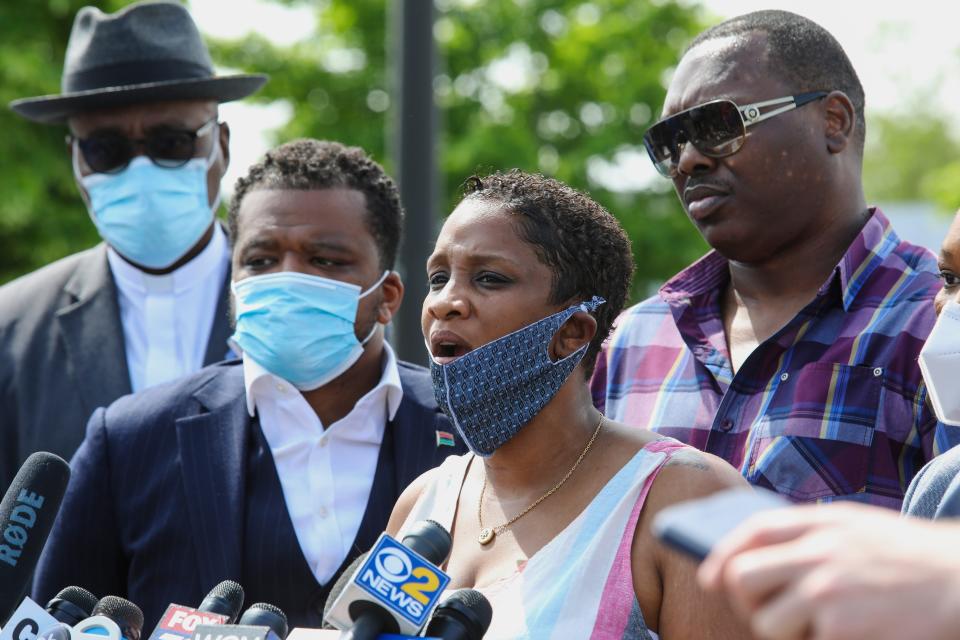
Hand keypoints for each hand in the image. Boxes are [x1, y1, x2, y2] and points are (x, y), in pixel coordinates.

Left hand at [697, 503, 959, 639]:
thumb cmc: (906, 557)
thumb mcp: (856, 527)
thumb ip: (810, 534)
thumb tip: (758, 554)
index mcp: (821, 523)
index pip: (752, 532)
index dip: (722, 554)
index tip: (710, 576)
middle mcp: (816, 553)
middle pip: (741, 577)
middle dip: (744, 600)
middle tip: (764, 612)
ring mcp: (826, 591)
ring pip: (765, 622)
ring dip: (780, 632)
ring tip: (812, 628)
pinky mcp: (841, 628)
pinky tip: (846, 634)